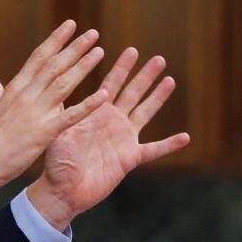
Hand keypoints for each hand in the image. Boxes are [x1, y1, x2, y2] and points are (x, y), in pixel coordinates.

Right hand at [0, 21, 108, 217]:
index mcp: (14, 89)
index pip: (38, 58)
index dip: (55, 40)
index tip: (70, 25)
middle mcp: (26, 95)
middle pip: (54, 65)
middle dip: (74, 47)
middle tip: (92, 33)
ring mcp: (35, 112)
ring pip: (63, 83)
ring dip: (83, 66)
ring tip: (99, 51)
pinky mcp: (44, 132)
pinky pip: (71, 115)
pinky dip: (89, 105)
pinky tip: (104, 96)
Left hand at [27, 47, 190, 230]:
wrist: (62, 190)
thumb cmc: (55, 162)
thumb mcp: (57, 130)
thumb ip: (64, 110)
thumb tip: (55, 84)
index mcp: (95, 112)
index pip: (111, 84)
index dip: (122, 68)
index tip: (132, 50)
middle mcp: (112, 122)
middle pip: (133, 93)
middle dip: (145, 76)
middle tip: (159, 58)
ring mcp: (123, 139)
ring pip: (145, 113)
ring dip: (158, 98)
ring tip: (170, 80)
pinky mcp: (129, 158)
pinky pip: (153, 150)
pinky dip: (169, 145)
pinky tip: (185, 137)